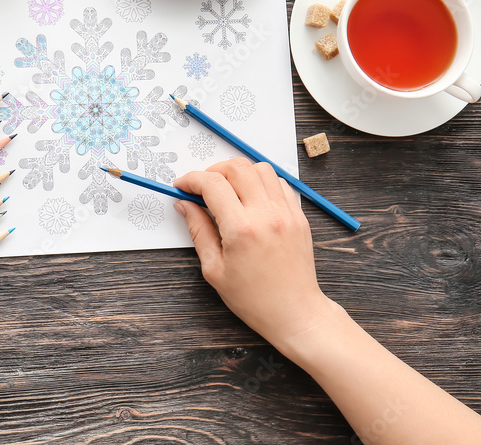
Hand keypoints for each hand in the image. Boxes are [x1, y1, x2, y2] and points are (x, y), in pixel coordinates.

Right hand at [174, 157, 339, 353]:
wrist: (295, 313)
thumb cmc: (254, 299)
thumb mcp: (214, 269)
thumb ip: (198, 230)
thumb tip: (185, 205)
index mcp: (241, 229)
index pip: (212, 184)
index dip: (191, 180)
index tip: (182, 187)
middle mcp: (266, 215)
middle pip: (237, 167)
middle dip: (213, 171)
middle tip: (203, 187)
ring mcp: (286, 213)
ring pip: (260, 168)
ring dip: (239, 173)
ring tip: (228, 191)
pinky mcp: (298, 216)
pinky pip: (279, 183)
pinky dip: (261, 182)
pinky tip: (251, 199)